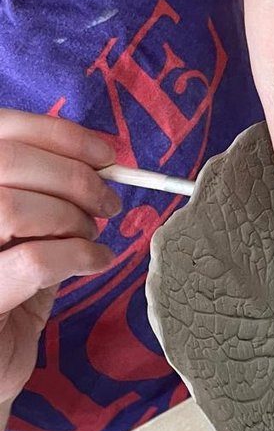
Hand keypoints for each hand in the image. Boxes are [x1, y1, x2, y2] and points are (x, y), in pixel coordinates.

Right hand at [0, 111, 118, 409]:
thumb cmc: (7, 296)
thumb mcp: (25, 236)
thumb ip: (46, 195)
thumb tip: (98, 163)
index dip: (56, 135)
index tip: (106, 155)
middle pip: (7, 162)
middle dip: (74, 178)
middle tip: (108, 204)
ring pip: (13, 207)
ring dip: (70, 218)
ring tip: (91, 238)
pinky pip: (34, 260)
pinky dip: (79, 256)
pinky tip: (95, 264)